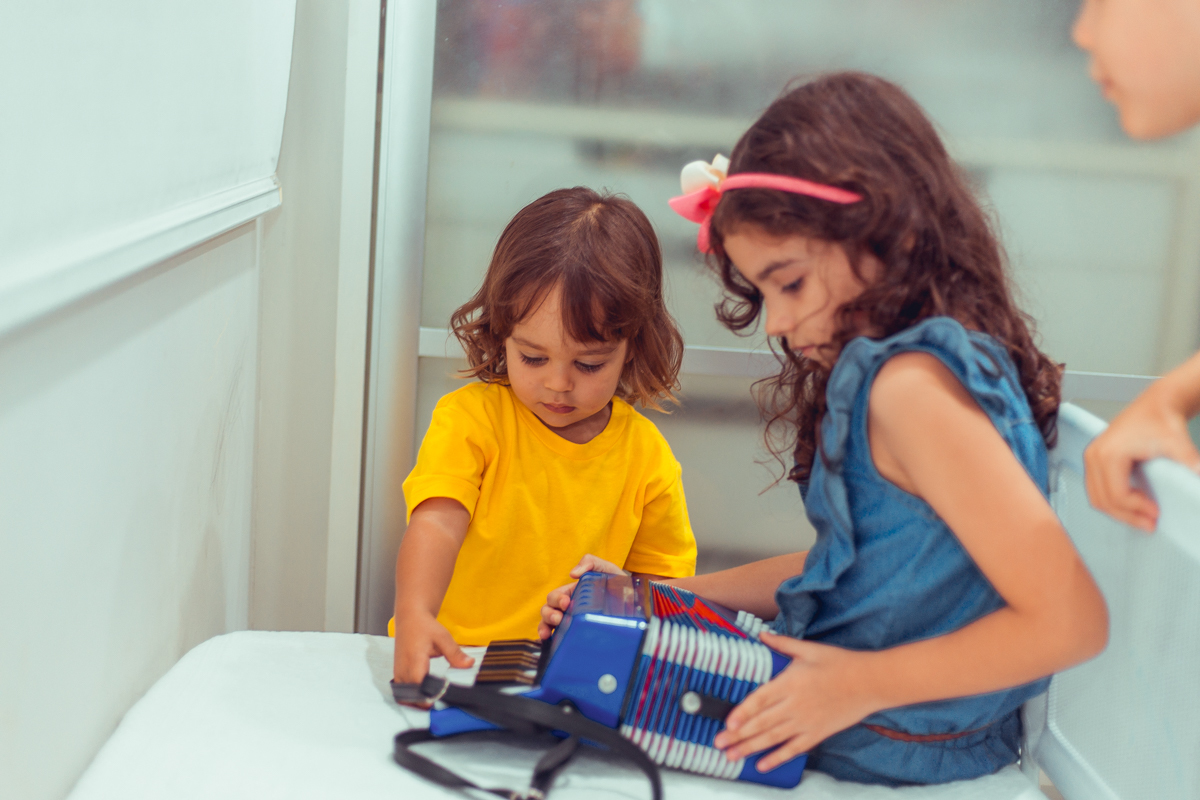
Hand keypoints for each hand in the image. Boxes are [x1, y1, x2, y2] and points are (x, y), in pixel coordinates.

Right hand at [393, 610, 474, 698]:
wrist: (409, 618)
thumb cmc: (424, 626)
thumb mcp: (443, 637)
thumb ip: (455, 653)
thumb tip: (469, 664)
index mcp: (414, 660)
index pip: (419, 686)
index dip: (431, 695)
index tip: (443, 698)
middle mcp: (403, 669)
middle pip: (412, 696)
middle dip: (426, 702)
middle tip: (442, 701)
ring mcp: (398, 672)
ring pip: (405, 697)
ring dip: (418, 701)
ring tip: (434, 700)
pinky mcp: (397, 673)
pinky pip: (402, 691)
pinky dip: (412, 696)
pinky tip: (425, 695)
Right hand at [537, 554, 627, 639]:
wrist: (637, 605)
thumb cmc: (620, 585)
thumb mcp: (607, 569)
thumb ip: (591, 562)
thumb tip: (573, 574)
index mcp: (573, 593)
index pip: (555, 596)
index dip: (556, 599)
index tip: (566, 603)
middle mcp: (570, 608)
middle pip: (548, 610)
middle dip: (549, 614)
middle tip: (559, 618)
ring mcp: (573, 622)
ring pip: (549, 624)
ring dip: (545, 627)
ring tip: (549, 633)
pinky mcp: (578, 635)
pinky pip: (559, 639)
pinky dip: (550, 641)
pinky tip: (550, 644)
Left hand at [713, 632, 879, 771]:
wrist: (870, 682)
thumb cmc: (840, 663)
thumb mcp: (809, 649)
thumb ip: (782, 644)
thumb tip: (762, 635)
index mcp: (790, 682)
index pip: (760, 700)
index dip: (742, 712)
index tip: (727, 722)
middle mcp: (795, 705)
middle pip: (761, 723)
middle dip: (738, 735)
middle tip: (719, 743)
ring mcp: (806, 722)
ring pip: (773, 738)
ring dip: (750, 748)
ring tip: (732, 755)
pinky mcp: (817, 734)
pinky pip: (793, 749)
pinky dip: (776, 758)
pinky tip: (762, 765)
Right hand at [1085, 382, 1199, 531]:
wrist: (1156, 404)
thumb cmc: (1161, 419)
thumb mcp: (1177, 443)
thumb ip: (1189, 461)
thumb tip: (1199, 476)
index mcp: (1108, 454)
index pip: (1116, 494)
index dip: (1136, 509)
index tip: (1156, 514)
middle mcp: (1094, 456)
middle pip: (1102, 500)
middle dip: (1126, 516)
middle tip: (1150, 524)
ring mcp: (1092, 457)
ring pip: (1096, 498)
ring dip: (1118, 512)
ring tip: (1142, 518)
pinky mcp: (1095, 459)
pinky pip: (1096, 489)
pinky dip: (1112, 502)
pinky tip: (1133, 505)